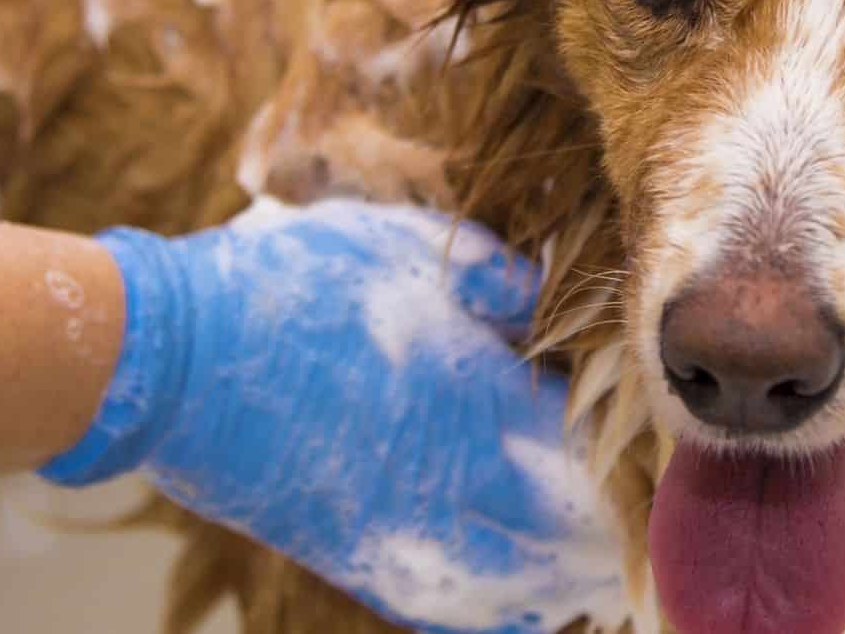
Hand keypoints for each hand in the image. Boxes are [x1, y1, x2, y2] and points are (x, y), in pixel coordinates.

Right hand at [40, 199, 626, 633]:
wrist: (179, 359)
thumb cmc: (294, 287)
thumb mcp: (405, 247)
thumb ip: (494, 278)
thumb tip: (548, 300)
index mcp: (473, 395)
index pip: (588, 446)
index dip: (635, 454)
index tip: (664, 450)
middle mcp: (451, 479)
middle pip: (566, 531)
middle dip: (614, 531)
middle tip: (650, 521)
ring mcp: (403, 530)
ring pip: (517, 586)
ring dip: (568, 580)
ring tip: (602, 571)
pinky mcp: (358, 558)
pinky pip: (453, 609)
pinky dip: (502, 611)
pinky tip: (526, 604)